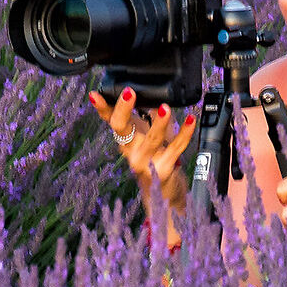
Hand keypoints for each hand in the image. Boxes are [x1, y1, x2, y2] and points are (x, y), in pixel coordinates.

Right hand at [91, 87, 196, 202]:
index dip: (102, 107)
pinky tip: (191, 120)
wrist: (163, 194)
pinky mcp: (163, 170)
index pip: (110, 120)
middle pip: (121, 128)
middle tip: (128, 93)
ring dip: (159, 122)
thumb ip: (151, 116)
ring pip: (151, 139)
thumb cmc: (156, 159)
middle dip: (123, 109)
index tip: (95, 95)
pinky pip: (176, 148)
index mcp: (126, 139)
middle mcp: (131, 150)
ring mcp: (146, 162)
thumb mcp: (149, 135)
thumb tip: (156, 95)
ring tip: (164, 108)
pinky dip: (184, 133)